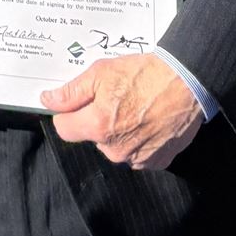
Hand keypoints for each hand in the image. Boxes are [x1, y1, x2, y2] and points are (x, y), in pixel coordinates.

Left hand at [41, 55, 203, 172]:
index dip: (68, 113)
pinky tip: (149, 120)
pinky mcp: (156, 162)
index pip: (65, 129)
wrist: (187, 84)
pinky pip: (137, 154)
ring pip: (115, 146)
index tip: (77, 103)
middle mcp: (115, 150)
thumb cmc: (144, 74)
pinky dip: (139, 140)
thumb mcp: (101, 72)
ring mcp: (137, 159)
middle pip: (92, 136)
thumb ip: (72, 92)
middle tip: (116, 97)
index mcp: (98, 126)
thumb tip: (48, 100)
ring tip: (136, 107)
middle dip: (97, 119)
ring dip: (120, 131)